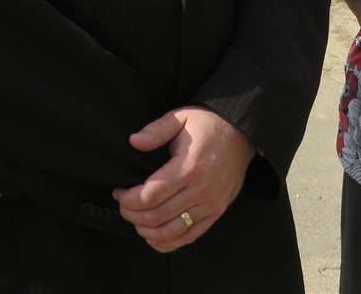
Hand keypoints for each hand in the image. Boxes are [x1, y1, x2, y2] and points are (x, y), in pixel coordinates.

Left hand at [112, 106, 254, 252]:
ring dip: (147, 231)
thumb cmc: (208, 124)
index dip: (128, 200)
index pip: (150, 195)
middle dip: (132, 215)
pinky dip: (168, 243)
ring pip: (171, 231)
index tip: (119, 193)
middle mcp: (201, 190)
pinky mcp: (217, 212)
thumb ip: (156, 130)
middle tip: (123, 207)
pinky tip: (154, 237)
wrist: (242, 133)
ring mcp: (211, 204)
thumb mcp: (181, 117)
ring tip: (136, 220)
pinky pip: (190, 236)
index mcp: (189, 167)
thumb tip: (133, 141)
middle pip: (157, 216)